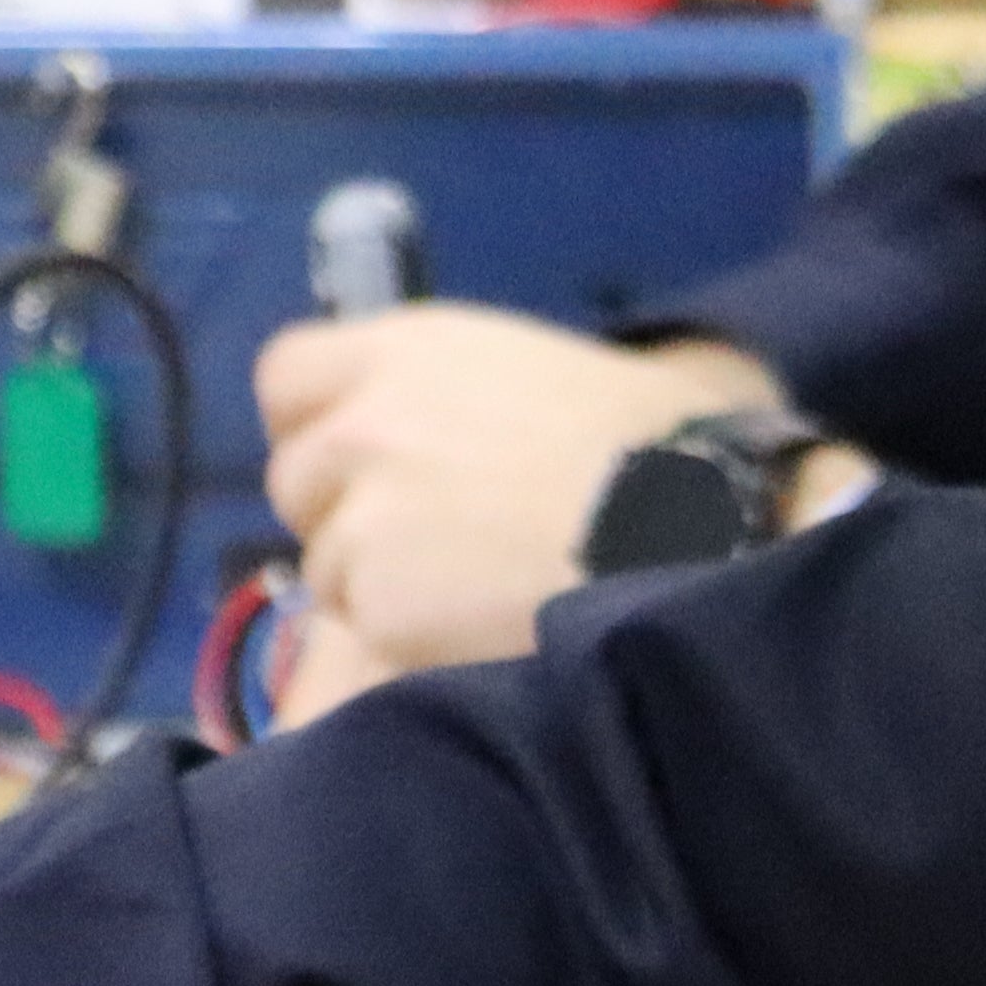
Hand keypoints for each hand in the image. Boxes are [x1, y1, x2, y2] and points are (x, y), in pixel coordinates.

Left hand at [249, 305, 784, 705]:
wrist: (699, 528)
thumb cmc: (660, 445)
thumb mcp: (549, 372)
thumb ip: (459, 394)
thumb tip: (434, 434)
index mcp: (410, 350)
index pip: (286, 377)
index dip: (317, 422)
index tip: (362, 458)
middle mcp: (368, 422)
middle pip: (296, 481)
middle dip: (346, 514)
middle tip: (435, 541)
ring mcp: (365, 513)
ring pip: (326, 566)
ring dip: (381, 584)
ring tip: (479, 586)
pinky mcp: (378, 599)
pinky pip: (365, 627)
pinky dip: (410, 636)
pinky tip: (486, 620)